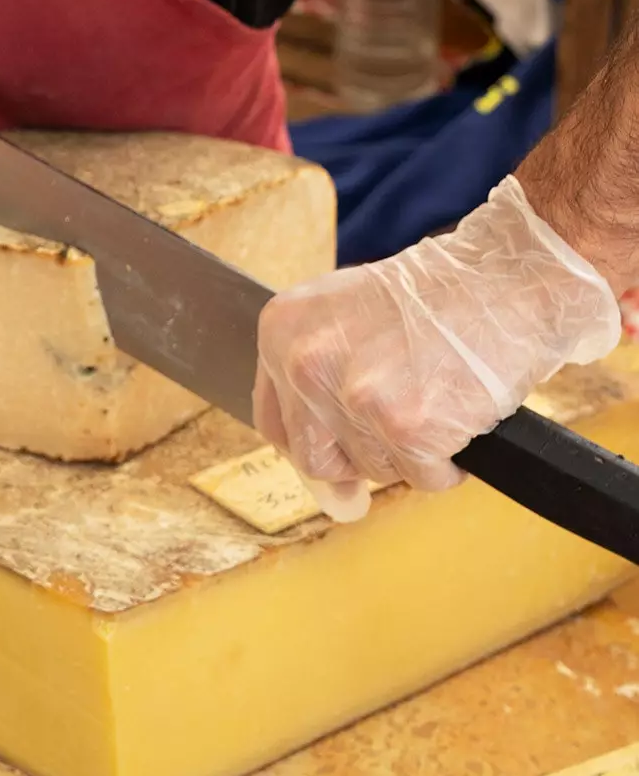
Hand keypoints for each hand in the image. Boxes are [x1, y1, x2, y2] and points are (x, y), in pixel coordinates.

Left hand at [252, 176, 621, 519]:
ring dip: (411, 452)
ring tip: (435, 396)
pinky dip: (449, 462)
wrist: (503, 280)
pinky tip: (459, 414)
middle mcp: (305, 364)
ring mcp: (355, 398)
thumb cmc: (436, 296)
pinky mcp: (407, 429)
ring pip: (374, 470)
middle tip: (401, 419)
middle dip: (362, 453)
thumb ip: (320, 383)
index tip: (339, 449)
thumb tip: (331, 495)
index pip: (273, 423)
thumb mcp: (348, 315)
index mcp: (281, 331)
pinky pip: (424, 478)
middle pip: (319, 460)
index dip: (314, 443)